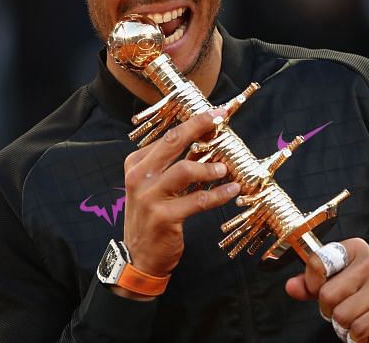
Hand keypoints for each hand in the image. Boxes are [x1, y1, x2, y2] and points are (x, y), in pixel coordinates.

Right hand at [121, 109, 240, 280]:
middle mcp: (139, 176)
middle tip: (221, 119)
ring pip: (185, 170)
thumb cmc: (152, 215)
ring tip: (224, 169)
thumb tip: (207, 141)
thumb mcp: (157, 186)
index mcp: (136, 163)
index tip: (215, 113)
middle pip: (173, 141)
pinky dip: (218, 194)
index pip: (168, 136)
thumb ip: (177, 164)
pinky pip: (197, 200)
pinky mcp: (163, 217)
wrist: (140, 255)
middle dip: (200, 126)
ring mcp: (149, 196)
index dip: (194, 122)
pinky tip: (231, 190)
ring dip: (210, 168)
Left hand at [285, 238, 368, 342]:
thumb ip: (311, 285)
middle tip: (346, 310)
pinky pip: (358, 330)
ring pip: (342, 316)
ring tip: (359, 320)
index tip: (321, 290)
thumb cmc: (367, 297)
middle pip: (327, 295)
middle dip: (330, 311)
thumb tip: (291, 287)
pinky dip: (358, 337)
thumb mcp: (338, 284)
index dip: (312, 284)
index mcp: (356, 249)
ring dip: (345, 327)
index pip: (317, 262)